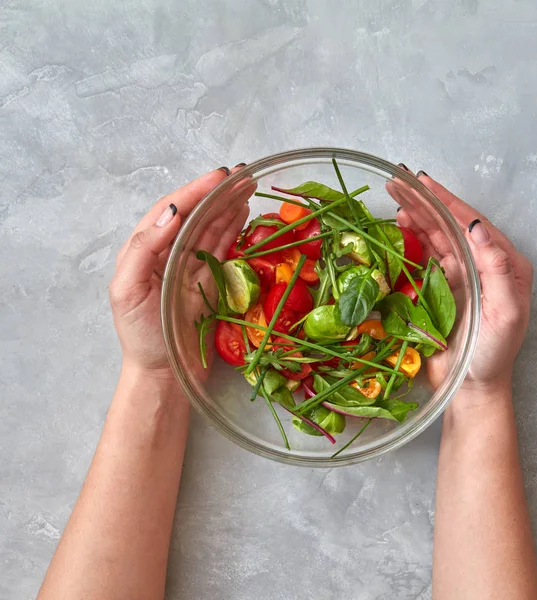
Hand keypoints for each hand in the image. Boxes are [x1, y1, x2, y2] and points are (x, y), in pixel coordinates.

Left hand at [109, 166, 249, 381]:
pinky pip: (222, 247)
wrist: (164, 372)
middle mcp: (169, 252)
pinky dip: (233, 228)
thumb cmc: (140, 335)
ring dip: (228, 205)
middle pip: (195, 214)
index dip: (194, 191)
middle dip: (217, 192)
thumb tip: (172, 213)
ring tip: (247, 185)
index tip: (217, 177)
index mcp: (145, 249)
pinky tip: (243, 212)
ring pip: (211, 227)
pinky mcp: (210, 280)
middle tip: (241, 173)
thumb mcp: (128, 291)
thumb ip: (143, 250)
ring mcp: (191, 265)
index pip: (171, 210)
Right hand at [389, 170, 532, 394]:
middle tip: (399, 181)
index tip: (422, 182)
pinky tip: (402, 225)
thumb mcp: (505, 313)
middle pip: (451, 225)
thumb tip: (477, 228)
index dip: (446, 201)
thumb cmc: (492, 355)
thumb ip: (497, 270)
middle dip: (426, 201)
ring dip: (417, 216)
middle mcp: (483, 264)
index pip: (472, 224)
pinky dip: (414, 238)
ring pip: (437, 236)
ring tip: (395, 198)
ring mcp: (462, 275)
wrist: (470, 385)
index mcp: (504, 265)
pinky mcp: (442, 287)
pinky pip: (427, 255)